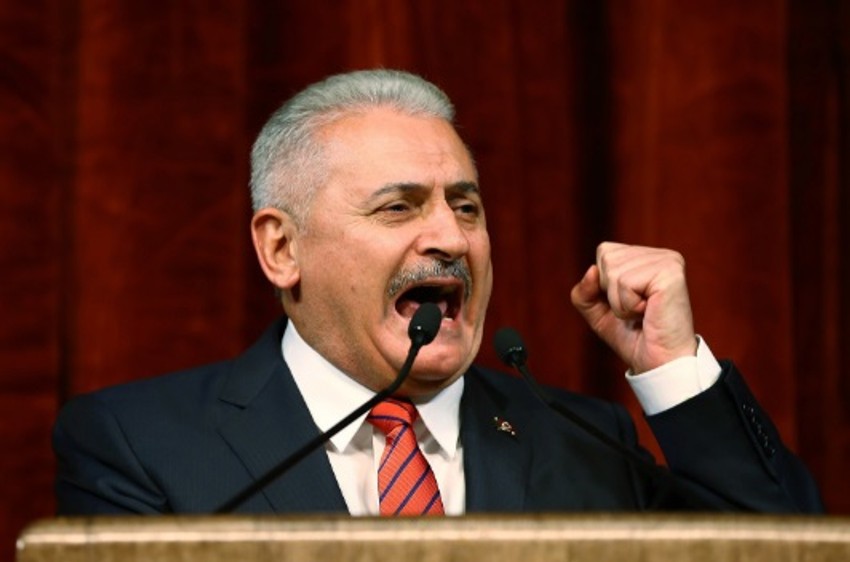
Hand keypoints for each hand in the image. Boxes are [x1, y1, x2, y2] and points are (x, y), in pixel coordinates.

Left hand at [570, 242, 696, 372]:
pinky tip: (648, 312)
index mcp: (647, 258)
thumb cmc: (633, 338)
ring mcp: (668, 261)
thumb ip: (584, 290)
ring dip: (620, 302)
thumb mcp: (597, 311)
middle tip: (636, 310)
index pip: (605, 251)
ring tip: (643, 313)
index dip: (604, 284)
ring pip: (613, 270)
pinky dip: (628, 305)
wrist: (657, 363)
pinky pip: (625, 282)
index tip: (628, 302)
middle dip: (611, 292)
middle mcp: (660, 255)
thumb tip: (592, 269)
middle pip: (606, 257)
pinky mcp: (670, 272)